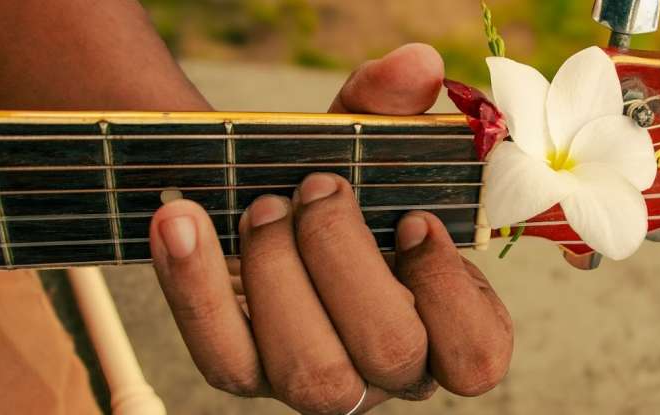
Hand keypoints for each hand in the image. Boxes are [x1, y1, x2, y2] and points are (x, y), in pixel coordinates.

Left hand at [149, 44, 512, 413]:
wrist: (258, 198)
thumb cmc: (336, 182)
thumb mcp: (365, 137)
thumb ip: (394, 103)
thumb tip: (418, 64)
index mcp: (442, 321)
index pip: (476, 355)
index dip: (447, 292)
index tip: (411, 220)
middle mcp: (387, 367)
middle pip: (390, 353)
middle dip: (348, 259)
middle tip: (318, 187)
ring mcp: (316, 379)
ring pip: (311, 372)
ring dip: (279, 272)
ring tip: (262, 204)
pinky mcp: (246, 372)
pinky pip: (223, 356)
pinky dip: (197, 283)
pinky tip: (183, 221)